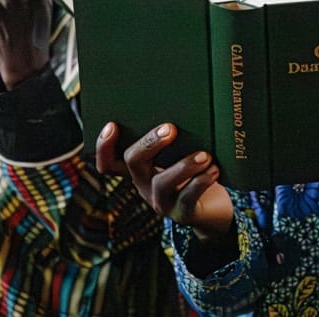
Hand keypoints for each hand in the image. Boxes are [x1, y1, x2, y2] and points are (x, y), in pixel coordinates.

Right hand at [96, 122, 234, 241]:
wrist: (214, 208)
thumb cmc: (194, 171)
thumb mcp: (180, 153)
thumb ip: (174, 137)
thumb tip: (183, 104)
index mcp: (139, 169)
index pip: (109, 161)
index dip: (105, 146)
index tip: (113, 125)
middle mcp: (144, 185)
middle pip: (133, 163)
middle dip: (149, 144)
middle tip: (171, 129)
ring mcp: (162, 201)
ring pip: (162, 182)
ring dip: (183, 166)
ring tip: (204, 155)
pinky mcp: (182, 213)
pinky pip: (187, 197)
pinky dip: (201, 181)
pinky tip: (214, 169)